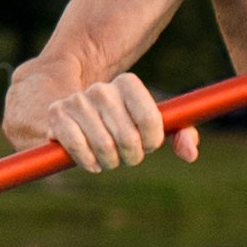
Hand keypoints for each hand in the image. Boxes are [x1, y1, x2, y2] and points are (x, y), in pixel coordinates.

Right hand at [6, 67, 191, 173]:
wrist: (78, 115)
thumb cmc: (124, 123)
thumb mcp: (155, 125)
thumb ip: (180, 133)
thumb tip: (190, 154)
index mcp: (127, 83)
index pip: (150, 119)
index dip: (152, 141)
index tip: (148, 145)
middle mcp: (101, 88)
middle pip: (128, 137)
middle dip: (131, 156)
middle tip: (127, 157)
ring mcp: (76, 101)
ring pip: (104, 145)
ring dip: (110, 161)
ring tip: (109, 159)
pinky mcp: (56, 116)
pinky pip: (77, 146)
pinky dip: (88, 161)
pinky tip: (92, 163)